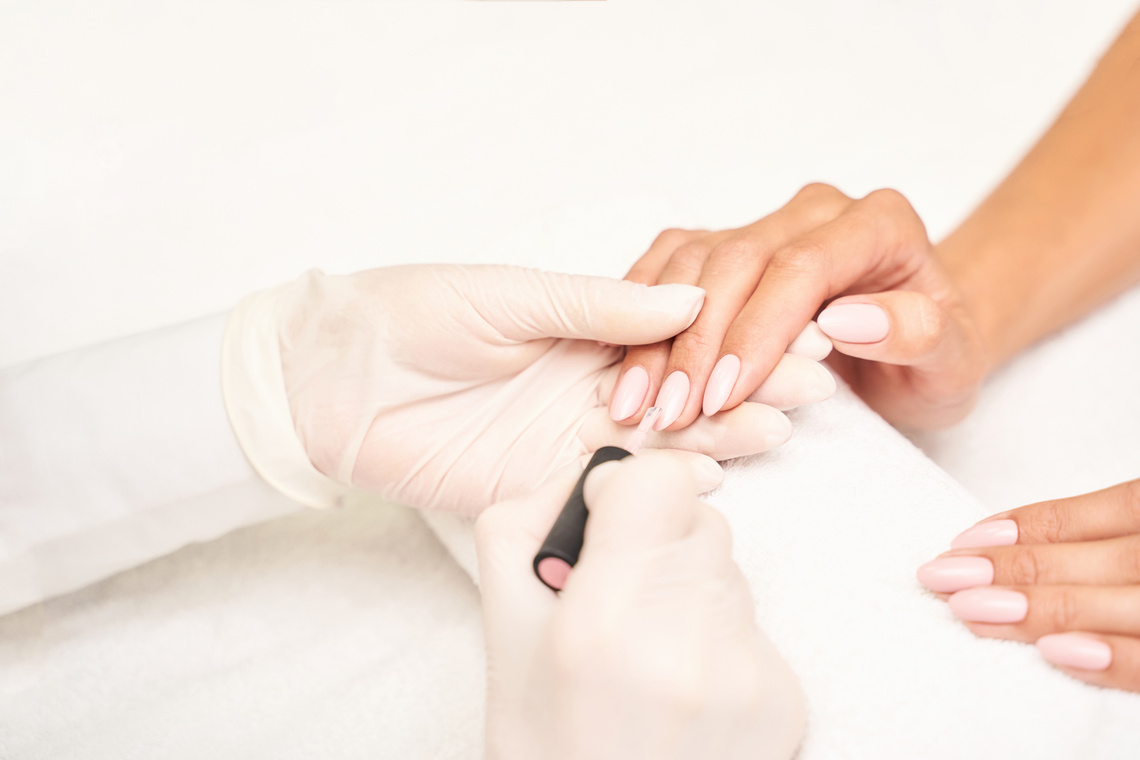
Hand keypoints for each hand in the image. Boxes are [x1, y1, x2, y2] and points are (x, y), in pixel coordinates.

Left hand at [225, 265, 833, 513]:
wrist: (326, 386)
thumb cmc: (403, 318)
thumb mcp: (505, 297)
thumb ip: (594, 306)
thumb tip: (686, 299)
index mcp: (577, 329)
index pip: (672, 333)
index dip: (731, 332)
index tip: (792, 326)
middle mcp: (582, 385)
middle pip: (680, 389)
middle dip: (743, 384)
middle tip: (809, 383)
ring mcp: (563, 440)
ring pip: (657, 441)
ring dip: (717, 436)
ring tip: (776, 426)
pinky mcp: (535, 488)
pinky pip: (610, 492)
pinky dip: (659, 486)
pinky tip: (713, 478)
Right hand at [476, 451, 805, 759]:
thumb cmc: (546, 739)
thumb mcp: (500, 626)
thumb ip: (531, 521)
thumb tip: (600, 472)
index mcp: (602, 621)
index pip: (659, 481)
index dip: (629, 487)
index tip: (609, 520)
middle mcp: (687, 643)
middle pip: (700, 519)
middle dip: (657, 543)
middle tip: (620, 602)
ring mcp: (747, 674)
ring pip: (728, 567)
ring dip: (689, 588)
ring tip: (651, 654)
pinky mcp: (786, 698)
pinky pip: (754, 620)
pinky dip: (720, 637)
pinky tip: (687, 687)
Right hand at [614, 183, 986, 429]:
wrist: (919, 344)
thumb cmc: (936, 357)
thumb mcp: (953, 362)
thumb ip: (917, 334)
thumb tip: (849, 320)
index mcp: (876, 225)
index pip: (799, 268)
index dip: (756, 331)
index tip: (723, 395)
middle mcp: (813, 213)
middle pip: (735, 260)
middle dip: (696, 341)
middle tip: (667, 410)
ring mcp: (765, 225)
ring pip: (692, 262)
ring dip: (657, 335)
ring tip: (636, 402)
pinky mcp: (726, 248)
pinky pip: (669, 266)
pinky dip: (641, 314)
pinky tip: (625, 365)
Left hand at [917, 479, 1139, 691]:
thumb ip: (1105, 538)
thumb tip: (1004, 543)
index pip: (1117, 508)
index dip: (1040, 524)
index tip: (965, 539)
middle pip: (1111, 560)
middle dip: (1022, 568)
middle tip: (943, 576)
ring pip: (1128, 606)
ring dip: (1045, 608)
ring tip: (970, 611)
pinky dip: (1111, 658)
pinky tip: (1050, 653)